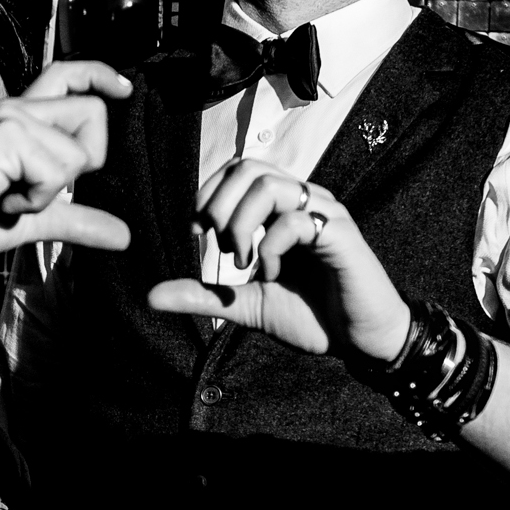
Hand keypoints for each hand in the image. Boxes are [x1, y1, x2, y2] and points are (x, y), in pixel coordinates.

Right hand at [0, 61, 132, 285]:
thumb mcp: (34, 219)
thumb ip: (76, 220)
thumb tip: (123, 236)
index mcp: (23, 120)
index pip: (67, 74)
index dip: (100, 75)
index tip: (125, 89)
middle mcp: (18, 109)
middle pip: (93, 111)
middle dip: (85, 161)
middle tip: (39, 188)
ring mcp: (10, 119)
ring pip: (77, 152)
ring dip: (49, 192)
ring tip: (8, 198)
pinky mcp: (4, 136)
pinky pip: (55, 172)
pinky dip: (35, 199)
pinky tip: (1, 200)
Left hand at [146, 159, 409, 359]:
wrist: (359, 342)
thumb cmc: (312, 315)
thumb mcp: (246, 304)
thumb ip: (204, 295)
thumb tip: (150, 296)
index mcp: (282, 209)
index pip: (238, 169)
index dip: (208, 194)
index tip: (198, 234)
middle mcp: (304, 201)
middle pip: (249, 167)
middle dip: (220, 205)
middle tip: (219, 245)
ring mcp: (325, 213)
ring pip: (270, 185)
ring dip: (242, 223)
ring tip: (243, 259)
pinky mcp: (341, 234)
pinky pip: (297, 220)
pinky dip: (271, 247)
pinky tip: (272, 274)